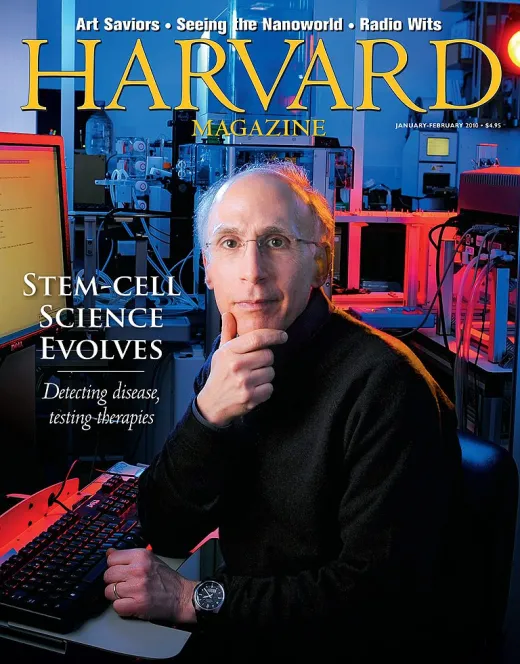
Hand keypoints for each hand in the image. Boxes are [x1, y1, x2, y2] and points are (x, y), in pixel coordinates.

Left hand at [103, 548, 196, 623]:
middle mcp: (138, 569)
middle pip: (108, 575)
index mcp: (141, 556)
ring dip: (116, 595)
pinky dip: (121, 607)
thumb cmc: (166, 579)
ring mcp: (137, 587)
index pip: (111, 558)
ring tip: (128, 594)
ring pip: (109, 591)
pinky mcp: (137, 604)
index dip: (113, 566)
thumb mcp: (149, 559)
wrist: (181, 596)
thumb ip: (129, 556)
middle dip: (113, 581)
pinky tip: (130, 603)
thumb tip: (109, 552)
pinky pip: (116, 606)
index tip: (118, 570)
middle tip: (123, 584)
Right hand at [196, 311, 287, 426]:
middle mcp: (237, 366)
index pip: (256, 338)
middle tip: (254, 366)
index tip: (283, 336)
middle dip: (265, 360)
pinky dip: (265, 390)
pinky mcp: (251, 397)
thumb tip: (228, 314)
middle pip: (268, 355)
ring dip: (265, 376)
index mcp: (229, 352)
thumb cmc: (219, 375)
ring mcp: (244, 383)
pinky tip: (253, 389)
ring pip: (271, 372)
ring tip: (251, 379)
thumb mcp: (221, 353)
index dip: (273, 335)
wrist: (212, 404)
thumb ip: (227, 333)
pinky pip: (270, 388)